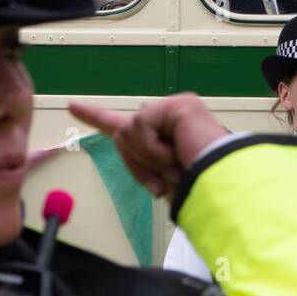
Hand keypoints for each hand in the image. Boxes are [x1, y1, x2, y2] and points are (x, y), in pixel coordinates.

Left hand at [70, 93, 229, 199]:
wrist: (223, 189)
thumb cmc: (199, 189)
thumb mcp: (158, 177)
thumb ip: (137, 160)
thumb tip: (121, 141)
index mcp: (165, 135)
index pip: (124, 123)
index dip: (96, 116)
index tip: (73, 106)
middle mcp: (170, 116)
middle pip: (122, 135)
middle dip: (135, 163)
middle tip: (164, 179)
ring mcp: (176, 108)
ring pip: (129, 131)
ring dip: (147, 158)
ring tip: (175, 166)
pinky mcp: (179, 105)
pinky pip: (141, 126)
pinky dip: (153, 148)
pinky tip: (176, 153)